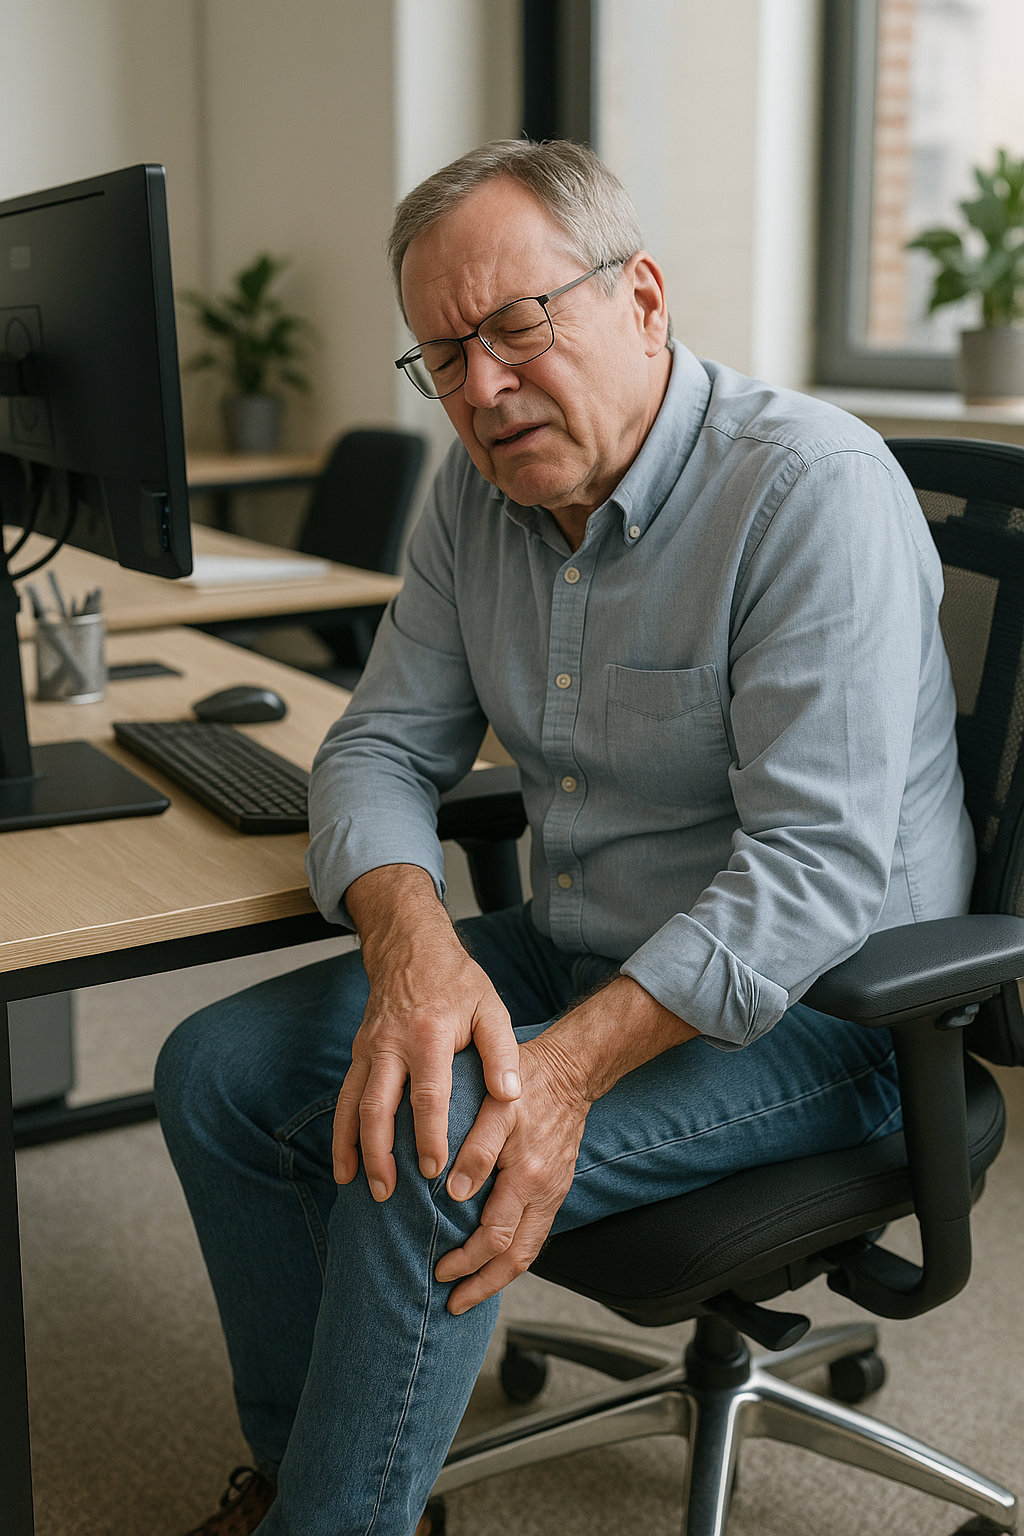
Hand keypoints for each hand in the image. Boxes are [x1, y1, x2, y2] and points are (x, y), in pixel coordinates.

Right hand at [333, 865, 520, 1199]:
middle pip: (378, 1107)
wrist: (410, 947)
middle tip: (387, 1193)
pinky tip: (344, 1163)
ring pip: (352, 1105)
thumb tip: (510, 1095)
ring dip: (351, 1148)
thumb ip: (501, 1051)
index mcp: (428, 1035)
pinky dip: (341, 1131)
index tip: (434, 1171)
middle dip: (380, 1154)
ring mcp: (368, 1049)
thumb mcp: (490, 1008)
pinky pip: (345, 1097)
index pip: (427, 1094)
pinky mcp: (358, 1053)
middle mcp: (390, 1044)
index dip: (429, 1134)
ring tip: (357, 1186)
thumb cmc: (457, 983)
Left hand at [434, 1032, 590, 1313]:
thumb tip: (455, 1192)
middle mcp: (544, 1193)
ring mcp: (553, 1194)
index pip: (495, 1237)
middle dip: (481, 1284)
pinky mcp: (556, 1190)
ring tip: (470, 1293)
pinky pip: (536, 1235)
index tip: (439, 1271)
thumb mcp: (497, 1107)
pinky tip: (495, 1262)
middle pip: (515, 1258)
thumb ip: (477, 1148)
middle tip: (452, 1302)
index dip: (466, 1260)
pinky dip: (514, 1257)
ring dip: (498, 1278)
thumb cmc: (526, 1084)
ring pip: (528, 1252)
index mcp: (528, 1177)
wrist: (570, 1073)